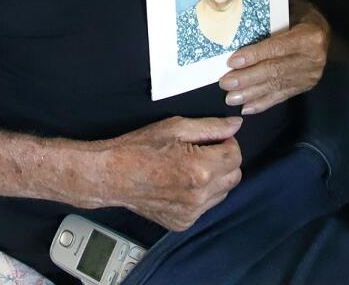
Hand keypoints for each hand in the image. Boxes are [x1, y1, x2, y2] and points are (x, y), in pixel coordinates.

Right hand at [97, 116, 242, 230]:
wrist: (112, 175)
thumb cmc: (139, 148)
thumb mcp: (176, 127)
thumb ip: (211, 126)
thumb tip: (235, 125)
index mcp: (199, 169)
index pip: (236, 155)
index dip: (227, 143)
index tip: (213, 140)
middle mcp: (198, 195)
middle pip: (234, 176)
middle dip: (224, 161)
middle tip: (202, 152)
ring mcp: (191, 213)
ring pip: (223, 193)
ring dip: (214, 179)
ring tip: (189, 168)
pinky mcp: (183, 223)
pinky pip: (206, 207)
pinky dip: (200, 195)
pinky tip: (181, 184)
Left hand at [219, 0, 329, 114]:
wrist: (323, 31)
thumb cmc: (301, 15)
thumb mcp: (293, 6)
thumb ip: (272, 9)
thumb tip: (243, 5)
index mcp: (310, 36)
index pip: (277, 47)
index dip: (254, 55)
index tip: (232, 61)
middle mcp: (313, 58)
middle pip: (275, 70)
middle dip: (248, 78)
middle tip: (225, 83)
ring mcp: (310, 75)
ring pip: (276, 85)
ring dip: (251, 94)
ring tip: (231, 98)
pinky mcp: (305, 86)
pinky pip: (282, 96)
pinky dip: (263, 103)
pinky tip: (247, 107)